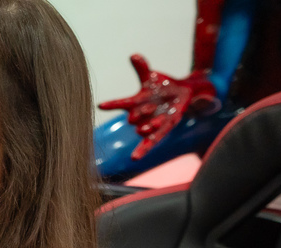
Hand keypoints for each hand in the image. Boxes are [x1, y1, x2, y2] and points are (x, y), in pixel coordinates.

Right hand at [97, 55, 217, 160]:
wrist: (180, 95)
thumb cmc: (161, 86)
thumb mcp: (152, 77)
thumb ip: (142, 68)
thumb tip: (133, 55)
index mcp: (136, 102)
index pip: (121, 104)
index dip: (112, 105)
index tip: (100, 105)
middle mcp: (140, 115)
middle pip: (134, 117)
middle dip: (140, 113)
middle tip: (149, 106)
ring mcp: (149, 124)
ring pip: (144, 128)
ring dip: (148, 126)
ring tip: (153, 123)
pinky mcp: (160, 132)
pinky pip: (149, 143)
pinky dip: (141, 150)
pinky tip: (134, 158)